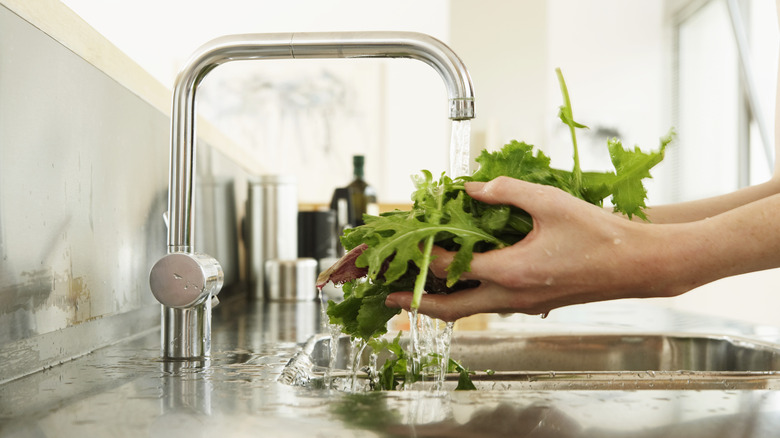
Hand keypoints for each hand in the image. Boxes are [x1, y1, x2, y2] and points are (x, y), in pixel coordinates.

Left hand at [385, 177, 697, 320]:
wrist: (639, 265)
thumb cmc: (600, 234)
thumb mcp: (549, 202)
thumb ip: (504, 191)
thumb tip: (469, 186)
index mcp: (511, 272)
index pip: (450, 267)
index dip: (423, 255)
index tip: (402, 245)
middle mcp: (511, 297)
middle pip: (449, 309)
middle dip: (415, 303)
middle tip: (388, 297)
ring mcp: (522, 305)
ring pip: (467, 312)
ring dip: (438, 302)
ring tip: (416, 290)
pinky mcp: (533, 304)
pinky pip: (487, 306)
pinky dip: (465, 299)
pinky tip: (461, 281)